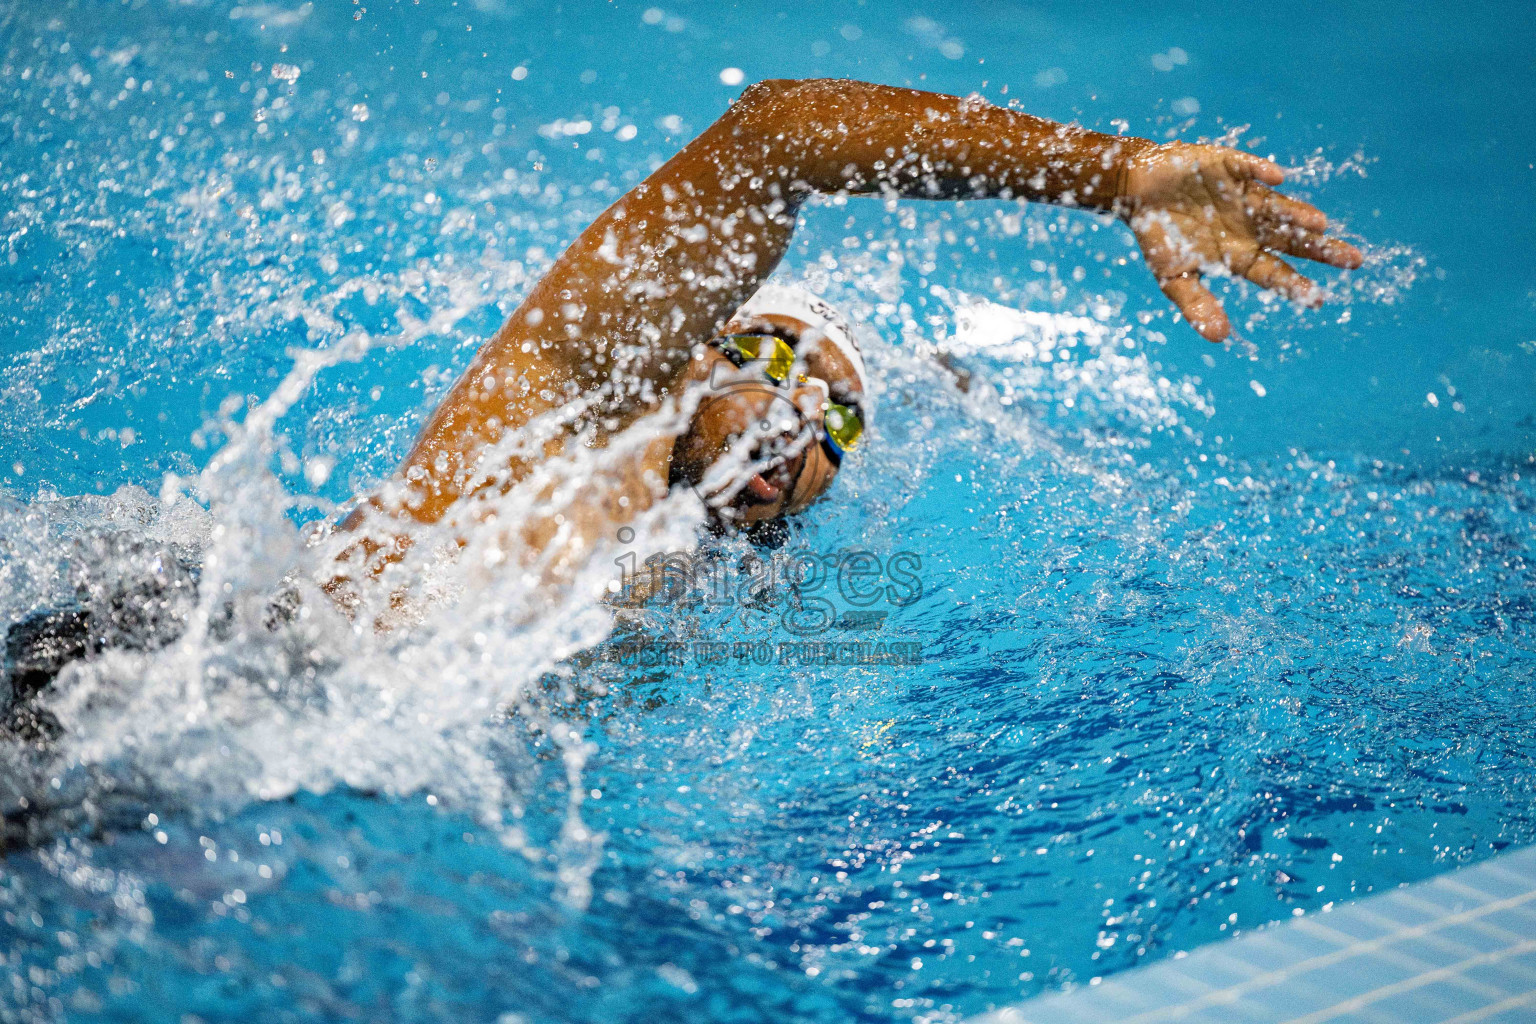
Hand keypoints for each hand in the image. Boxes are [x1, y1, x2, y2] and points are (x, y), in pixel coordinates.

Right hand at [1120, 142, 1363, 340]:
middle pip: (1291, 239)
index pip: (1273, 272)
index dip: (1293, 285)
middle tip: (1354, 261)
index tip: (1317, 300)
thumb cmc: (1158, 236)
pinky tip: (1278, 178)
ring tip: (1318, 224)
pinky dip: (1260, 171)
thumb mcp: (1173, 278)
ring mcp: (1242, 195)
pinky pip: (1247, 168)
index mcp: (1238, 253)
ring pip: (1275, 206)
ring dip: (1294, 214)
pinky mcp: (1227, 166)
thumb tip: (1220, 338)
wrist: (1137, 191)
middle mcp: (1249, 225)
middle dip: (1320, 249)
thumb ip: (1197, 305)